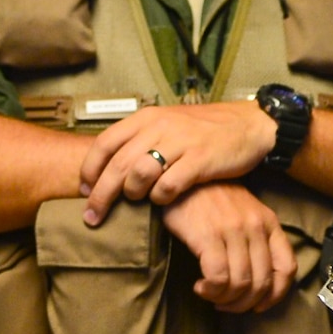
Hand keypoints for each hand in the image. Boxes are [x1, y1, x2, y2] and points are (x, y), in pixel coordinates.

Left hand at [80, 103, 276, 223]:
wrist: (248, 125)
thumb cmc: (204, 129)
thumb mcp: (167, 124)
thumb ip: (140, 140)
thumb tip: (109, 166)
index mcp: (147, 117)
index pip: (105, 143)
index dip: (90, 170)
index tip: (85, 191)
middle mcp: (159, 127)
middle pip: (117, 165)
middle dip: (101, 194)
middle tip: (91, 216)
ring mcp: (180, 143)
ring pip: (139, 174)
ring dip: (132, 193)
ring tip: (136, 201)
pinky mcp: (200, 160)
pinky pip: (169, 186)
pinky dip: (160, 198)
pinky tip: (163, 200)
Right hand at [158, 182, 295, 313]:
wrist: (182, 178)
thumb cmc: (211, 199)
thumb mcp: (245, 213)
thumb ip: (256, 239)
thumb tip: (257, 281)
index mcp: (269, 222)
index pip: (287, 268)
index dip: (276, 295)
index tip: (259, 305)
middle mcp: (255, 227)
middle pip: (262, 283)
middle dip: (244, 303)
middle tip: (226, 305)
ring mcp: (233, 231)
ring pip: (240, 284)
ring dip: (225, 299)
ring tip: (211, 295)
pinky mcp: (209, 236)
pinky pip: (218, 278)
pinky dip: (210, 290)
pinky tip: (200, 287)